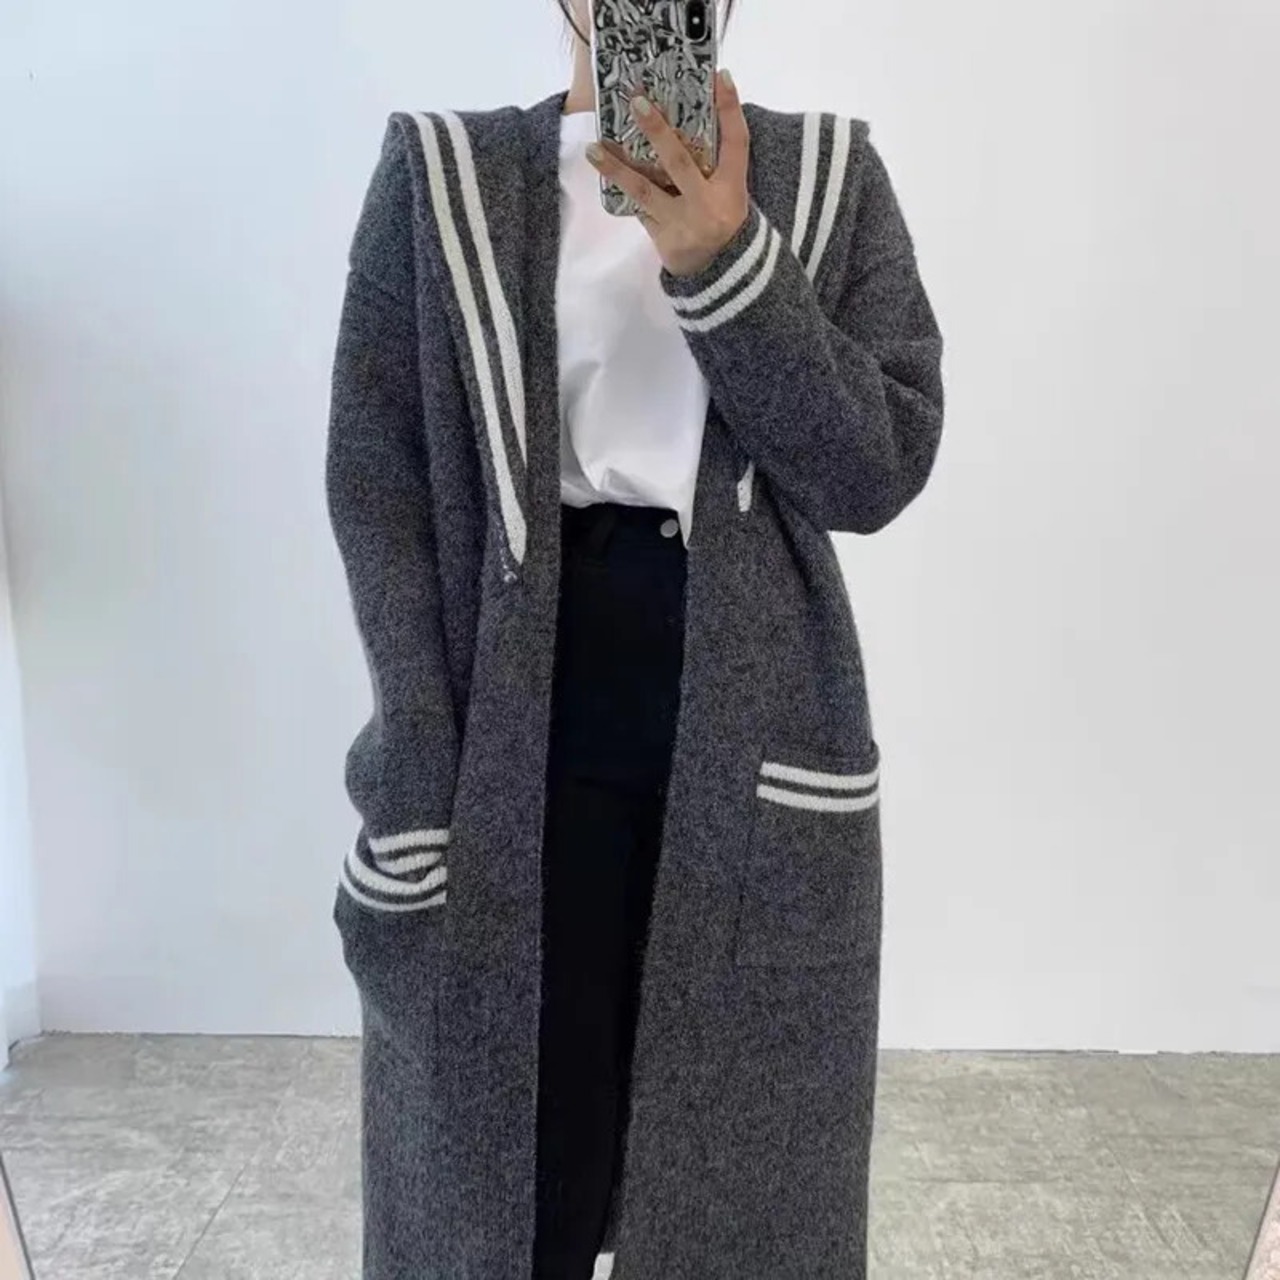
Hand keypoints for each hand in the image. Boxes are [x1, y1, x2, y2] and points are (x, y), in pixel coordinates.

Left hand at [586, 68, 750, 277]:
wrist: (718, 274)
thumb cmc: (722, 221)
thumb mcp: (730, 191)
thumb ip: (717, 160)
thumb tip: (688, 116)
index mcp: (731, 188)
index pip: (736, 143)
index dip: (730, 110)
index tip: (719, 77)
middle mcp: (708, 204)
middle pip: (679, 162)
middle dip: (657, 131)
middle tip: (636, 102)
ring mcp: (682, 223)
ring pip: (645, 190)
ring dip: (617, 168)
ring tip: (593, 148)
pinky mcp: (662, 239)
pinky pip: (638, 208)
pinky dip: (621, 189)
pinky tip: (602, 171)